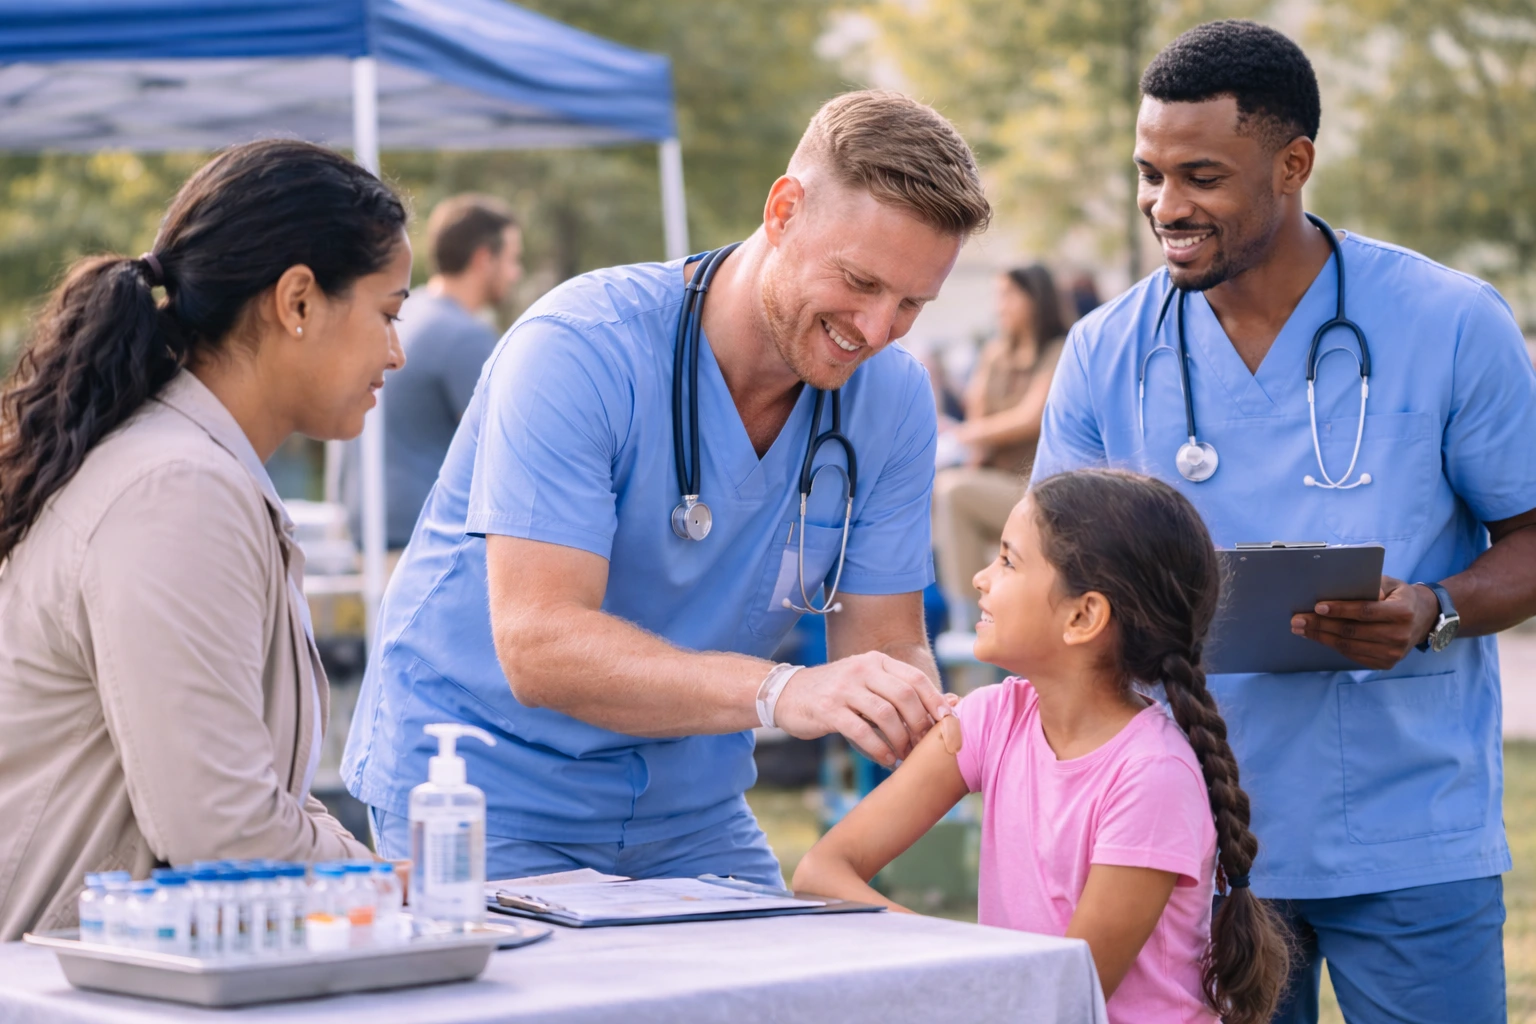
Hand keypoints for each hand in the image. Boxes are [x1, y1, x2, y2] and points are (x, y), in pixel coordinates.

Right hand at [774, 651, 951, 765]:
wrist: (787, 694)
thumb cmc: (836, 694)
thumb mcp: (868, 685)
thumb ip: (903, 692)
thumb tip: (952, 702)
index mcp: (875, 661)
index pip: (915, 678)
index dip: (936, 702)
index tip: (949, 723)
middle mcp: (862, 669)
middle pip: (905, 696)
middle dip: (921, 724)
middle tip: (924, 746)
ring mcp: (844, 688)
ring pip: (886, 715)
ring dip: (901, 740)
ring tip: (905, 756)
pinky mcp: (828, 709)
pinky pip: (862, 732)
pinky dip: (879, 749)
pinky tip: (885, 760)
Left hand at [1290, 575, 1439, 670]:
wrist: (1423, 619)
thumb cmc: (1399, 597)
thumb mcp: (1391, 584)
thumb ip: (1371, 584)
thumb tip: (1344, 589)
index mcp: (1402, 612)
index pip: (1365, 611)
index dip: (1340, 610)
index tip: (1317, 607)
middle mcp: (1399, 635)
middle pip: (1352, 631)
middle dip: (1321, 625)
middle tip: (1298, 619)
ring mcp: (1393, 653)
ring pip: (1349, 646)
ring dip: (1321, 637)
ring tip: (1301, 629)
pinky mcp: (1386, 663)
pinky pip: (1353, 656)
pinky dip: (1332, 646)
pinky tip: (1318, 637)